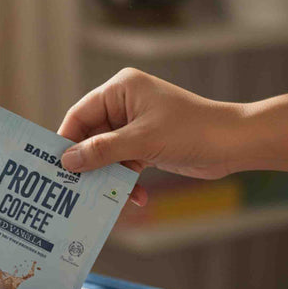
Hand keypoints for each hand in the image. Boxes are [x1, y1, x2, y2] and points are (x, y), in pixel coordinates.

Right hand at [58, 69, 244, 206]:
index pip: (80, 114)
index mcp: (120, 89)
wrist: (232, 144)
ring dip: (109, 178)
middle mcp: (125, 104)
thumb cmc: (190, 131)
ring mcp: (135, 126)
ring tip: (108, 198)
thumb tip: (67, 161)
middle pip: (91, 137)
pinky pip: (124, 164)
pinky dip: (126, 181)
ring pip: (107, 155)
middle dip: (88, 164)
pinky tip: (135, 197)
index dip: (66, 140)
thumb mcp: (141, 142)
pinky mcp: (146, 145)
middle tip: (75, 189)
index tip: (55, 167)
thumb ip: (102, 151)